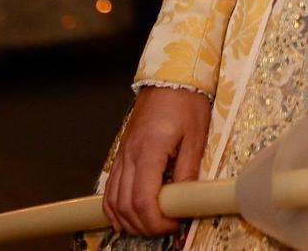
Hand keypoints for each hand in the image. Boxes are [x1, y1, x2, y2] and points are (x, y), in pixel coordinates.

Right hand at [104, 85, 210, 236]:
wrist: (170, 78)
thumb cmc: (186, 102)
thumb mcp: (196, 136)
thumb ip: (188, 170)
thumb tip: (185, 200)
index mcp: (149, 151)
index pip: (143, 200)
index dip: (157, 221)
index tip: (175, 224)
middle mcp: (129, 155)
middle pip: (125, 206)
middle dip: (144, 226)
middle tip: (167, 228)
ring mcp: (122, 155)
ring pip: (112, 200)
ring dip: (129, 220)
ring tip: (151, 224)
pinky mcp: (121, 154)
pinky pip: (111, 188)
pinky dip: (116, 207)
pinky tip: (131, 215)